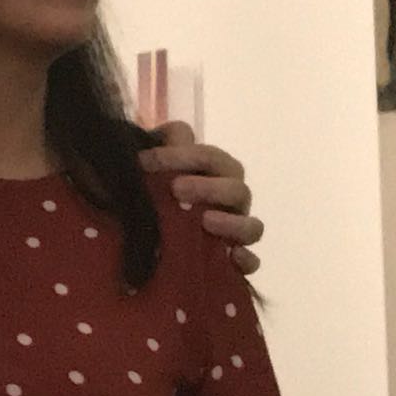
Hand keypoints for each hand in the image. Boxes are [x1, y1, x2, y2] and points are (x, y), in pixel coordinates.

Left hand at [139, 121, 263, 274]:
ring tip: (205, 221)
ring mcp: (234, 232)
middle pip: (236, 189)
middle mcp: (229, 201)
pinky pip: (252, 263)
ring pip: (252, 226)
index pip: (208, 157)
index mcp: (213, 173)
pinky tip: (231, 256)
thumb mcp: (150, 165)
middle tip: (176, 189)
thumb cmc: (151, 188)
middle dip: (208, 187)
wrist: (142, 231)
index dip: (180, 155)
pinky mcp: (232, 261)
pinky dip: (246, 259)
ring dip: (232, 222)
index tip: (146, 161)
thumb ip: (164, 144)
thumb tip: (176, 132)